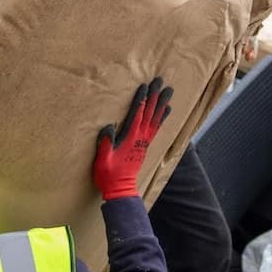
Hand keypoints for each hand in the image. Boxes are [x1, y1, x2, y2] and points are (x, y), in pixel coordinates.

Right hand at [93, 78, 172, 200]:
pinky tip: (167, 109)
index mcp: (130, 139)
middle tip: (161, 81)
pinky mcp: (145, 145)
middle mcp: (140, 138)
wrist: (120, 190)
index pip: (137, 115)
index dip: (141, 100)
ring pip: (156, 119)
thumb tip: (108, 126)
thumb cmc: (109, 175)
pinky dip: (162, 117)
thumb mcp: (102, 160)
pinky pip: (156, 128)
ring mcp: (144, 142)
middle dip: (155, 96)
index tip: (145, 86)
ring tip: (169, 91)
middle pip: (150, 113)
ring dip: (162, 104)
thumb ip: (105, 144)